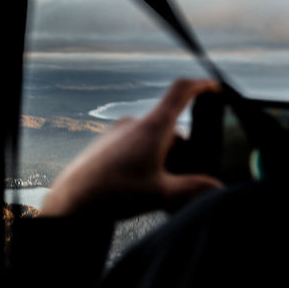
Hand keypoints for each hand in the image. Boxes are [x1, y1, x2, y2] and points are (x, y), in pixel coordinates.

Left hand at [40, 78, 222, 218]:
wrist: (70, 202)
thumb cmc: (116, 194)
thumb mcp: (161, 194)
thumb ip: (193, 189)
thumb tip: (217, 188)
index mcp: (153, 127)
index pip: (181, 90)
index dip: (201, 85)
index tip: (214, 89)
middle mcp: (134, 123)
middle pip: (168, 127)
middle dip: (180, 149)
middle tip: (184, 176)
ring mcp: (115, 133)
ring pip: (149, 139)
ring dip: (159, 156)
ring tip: (158, 187)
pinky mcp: (102, 145)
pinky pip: (130, 147)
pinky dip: (140, 160)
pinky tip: (136, 187)